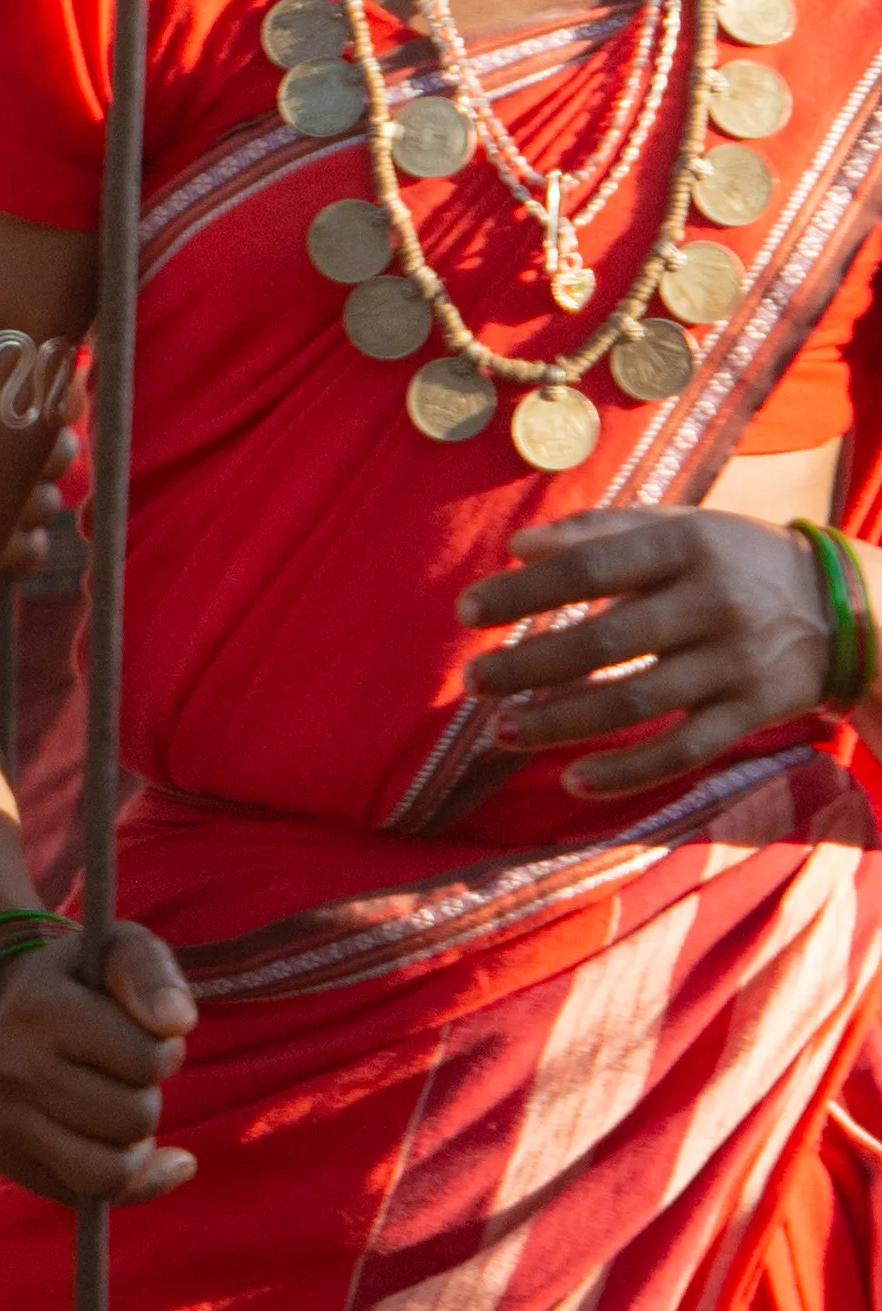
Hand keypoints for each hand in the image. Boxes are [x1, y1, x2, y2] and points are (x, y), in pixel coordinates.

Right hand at [0, 918, 195, 1205]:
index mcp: (40, 1009)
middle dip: (148, 1096)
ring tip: (117, 1103)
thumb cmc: (88, 982)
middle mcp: (11, 1068)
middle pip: (134, 1120)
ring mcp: (2, 1118)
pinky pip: (93, 1197)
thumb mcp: (121, 949)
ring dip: (136, 1140)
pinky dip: (128, 1179)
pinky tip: (131, 1152)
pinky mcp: (4, 1156)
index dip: (166, 1050)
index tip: (148, 1033)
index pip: (148, 1062)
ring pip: (113, 1170)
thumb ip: (153, 973)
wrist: (12, 1006)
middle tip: (127, 1070)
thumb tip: (176, 1023)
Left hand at [449, 506, 840, 799]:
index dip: (525, 592)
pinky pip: (683, 750)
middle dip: (529, 666)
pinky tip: (573, 782)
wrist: (848, 609)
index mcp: (687, 546)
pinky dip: (627, 771)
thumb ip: (602, 531)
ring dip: (561, 723)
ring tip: (502, 732)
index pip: (591, 568)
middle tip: (473, 682)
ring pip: (636, 703)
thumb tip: (518, 547)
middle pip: (605, 643)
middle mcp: (713, 603)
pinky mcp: (752, 712)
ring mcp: (735, 662)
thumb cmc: (736, 560)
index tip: (467, 612)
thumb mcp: (681, 528)